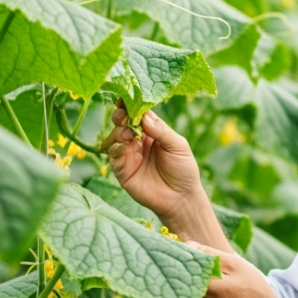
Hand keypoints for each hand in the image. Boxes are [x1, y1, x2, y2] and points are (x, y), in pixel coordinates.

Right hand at [101, 103, 204, 221]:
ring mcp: (128, 155)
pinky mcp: (122, 171)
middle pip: (122, 123)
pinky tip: (123, 147)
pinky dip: (116, 149)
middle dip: (120, 116)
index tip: (125, 98)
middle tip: (124, 116)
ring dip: (118, 132)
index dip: (131, 105)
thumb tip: (143, 116)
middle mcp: (138, 141)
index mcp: (152, 131)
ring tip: (127, 134)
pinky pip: (113, 157)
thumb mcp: (178, 146)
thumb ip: (161, 131)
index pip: (139, 114)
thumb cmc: (184, 170)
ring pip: (115, 137)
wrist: (181, 199)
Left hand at [185, 240, 282, 297]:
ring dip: (184, 279)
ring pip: (179, 291)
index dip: (179, 252)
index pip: (179, 265)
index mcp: (202, 288)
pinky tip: (203, 285)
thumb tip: (188, 244)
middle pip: (176, 279)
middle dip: (180, 266)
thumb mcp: (235, 265)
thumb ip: (209, 253)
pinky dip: (189, 291)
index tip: (181, 243)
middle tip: (189, 253)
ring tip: (197, 269)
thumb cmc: (253, 291)